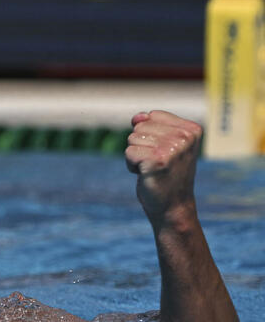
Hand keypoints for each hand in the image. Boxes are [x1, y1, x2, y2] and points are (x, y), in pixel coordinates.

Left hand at [125, 111, 200, 228]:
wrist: (172, 206)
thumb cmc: (166, 174)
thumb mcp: (162, 145)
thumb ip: (150, 125)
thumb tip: (137, 117)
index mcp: (192, 129)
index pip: (152, 115)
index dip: (149, 135)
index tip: (163, 153)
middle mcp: (185, 136)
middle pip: (140, 127)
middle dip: (141, 146)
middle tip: (156, 163)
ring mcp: (172, 148)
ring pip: (132, 139)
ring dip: (136, 156)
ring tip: (152, 169)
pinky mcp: (157, 160)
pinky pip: (129, 153)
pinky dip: (131, 166)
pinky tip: (146, 174)